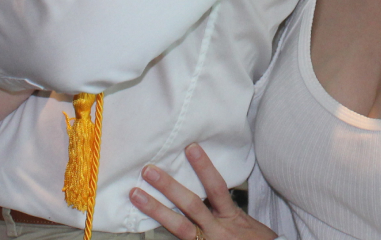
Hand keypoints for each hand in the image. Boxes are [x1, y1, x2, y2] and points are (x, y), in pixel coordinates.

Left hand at [129, 144, 275, 239]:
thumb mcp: (244, 220)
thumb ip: (225, 206)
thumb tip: (207, 182)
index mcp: (231, 216)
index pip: (217, 188)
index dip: (204, 168)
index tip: (191, 148)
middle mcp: (218, 230)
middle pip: (192, 205)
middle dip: (169, 187)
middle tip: (148, 170)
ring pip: (179, 227)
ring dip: (155, 210)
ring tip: (136, 195)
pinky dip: (163, 236)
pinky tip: (144, 228)